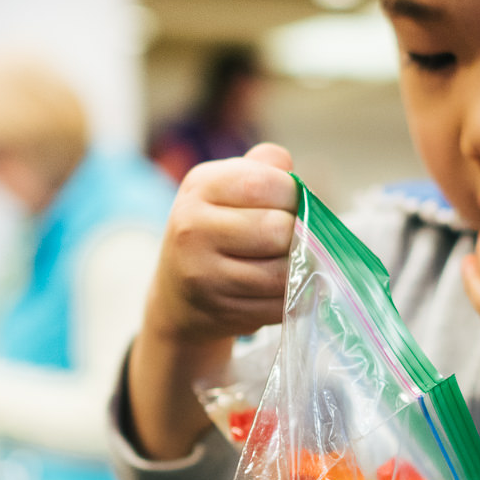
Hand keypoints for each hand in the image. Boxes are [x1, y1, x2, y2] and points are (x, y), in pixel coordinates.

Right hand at [144, 143, 296, 345]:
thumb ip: (263, 168)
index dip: (294, 195)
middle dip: (299, 234)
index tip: (293, 204)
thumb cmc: (217, 230)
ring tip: (292, 262)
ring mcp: (203, 274)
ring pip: (283, 272)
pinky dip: (294, 298)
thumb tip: (290, 169)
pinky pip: (280, 305)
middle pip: (278, 230)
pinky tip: (282, 288)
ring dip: (301, 269)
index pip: (265, 183)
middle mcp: (193, 228)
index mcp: (200, 186)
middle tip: (293, 237)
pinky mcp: (221, 311)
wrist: (179, 295)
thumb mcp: (228, 189)